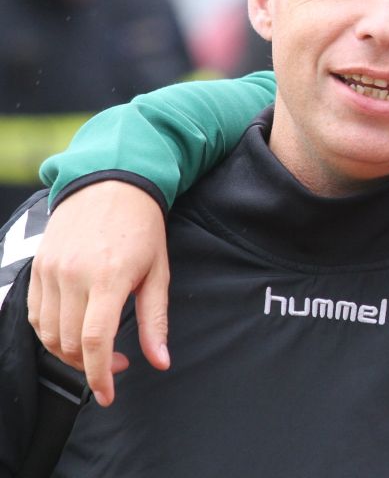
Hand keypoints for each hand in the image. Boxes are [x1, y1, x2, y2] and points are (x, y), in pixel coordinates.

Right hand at [27, 180, 170, 405]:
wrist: (112, 184)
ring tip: (97, 348)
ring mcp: (50, 271)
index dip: (98, 375)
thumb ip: (156, 321)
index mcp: (107, 278)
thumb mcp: (158, 272)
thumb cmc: (143, 229)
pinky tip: (74, 331)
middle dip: (91, 364)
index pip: (94, 341)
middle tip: (118, 361)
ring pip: (48, 333)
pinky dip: (51, 333)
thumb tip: (161, 362)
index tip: (109, 395)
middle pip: (69, 343)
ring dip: (69, 352)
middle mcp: (72, 275)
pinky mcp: (37, 267)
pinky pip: (35, 315)